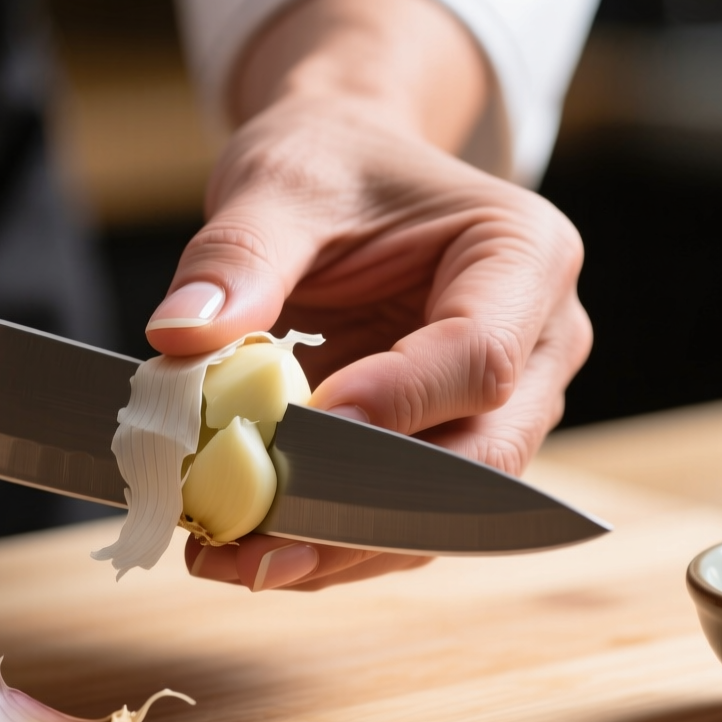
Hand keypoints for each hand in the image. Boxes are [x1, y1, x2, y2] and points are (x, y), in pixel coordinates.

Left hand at [148, 0, 589, 590]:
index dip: (394, 407)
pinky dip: (332, 542)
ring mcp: (510, 406)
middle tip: (257, 538)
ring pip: (447, 512)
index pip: (478, 356)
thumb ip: (237, 257)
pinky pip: (408, 517)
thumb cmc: (329, 163)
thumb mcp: (277, 181)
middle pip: (481, 456)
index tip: (298, 434)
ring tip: (233, 559)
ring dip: (342, 547)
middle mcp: (541, 342)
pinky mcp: (457, 447)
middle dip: (367, 510)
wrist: (345, 172)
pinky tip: (250, 550)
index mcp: (524, 256)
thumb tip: (181, 337)